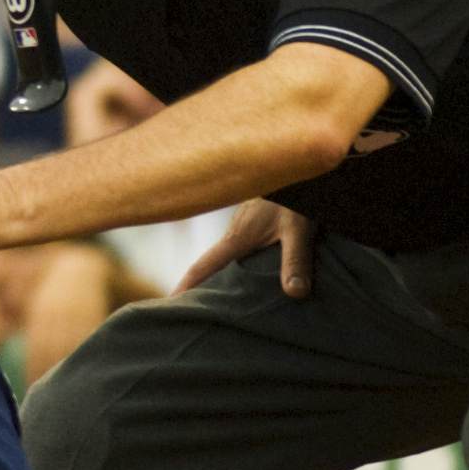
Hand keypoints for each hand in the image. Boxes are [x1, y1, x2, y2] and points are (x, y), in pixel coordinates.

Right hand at [174, 198, 315, 297]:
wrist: (293, 161)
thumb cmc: (294, 196)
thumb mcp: (298, 230)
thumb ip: (295, 261)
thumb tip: (293, 294)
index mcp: (237, 238)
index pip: (204, 266)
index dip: (187, 286)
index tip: (171, 303)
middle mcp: (234, 232)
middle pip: (210, 264)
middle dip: (198, 285)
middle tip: (188, 308)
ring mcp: (243, 225)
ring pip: (225, 255)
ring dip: (218, 273)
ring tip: (217, 294)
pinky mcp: (254, 220)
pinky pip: (238, 246)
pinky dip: (234, 262)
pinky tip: (246, 268)